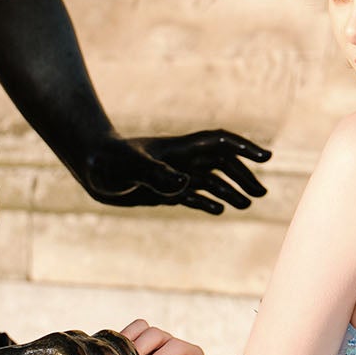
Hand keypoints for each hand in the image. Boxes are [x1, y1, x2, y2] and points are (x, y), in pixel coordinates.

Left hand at [80, 132, 269, 214]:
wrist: (89, 167)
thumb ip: (158, 175)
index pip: (220, 144)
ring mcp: (174, 175)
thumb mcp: (132, 169)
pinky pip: (192, 195)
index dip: (244, 150)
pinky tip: (219, 210)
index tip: (266, 158)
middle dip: (243, 176)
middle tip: (262, 194)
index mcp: (180, 151)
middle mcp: (182, 161)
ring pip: (210, 181)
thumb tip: (184, 185)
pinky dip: (208, 201)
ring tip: (249, 204)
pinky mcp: (163, 190)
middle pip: (222, 165)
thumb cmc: (109, 162)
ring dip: (231, 190)